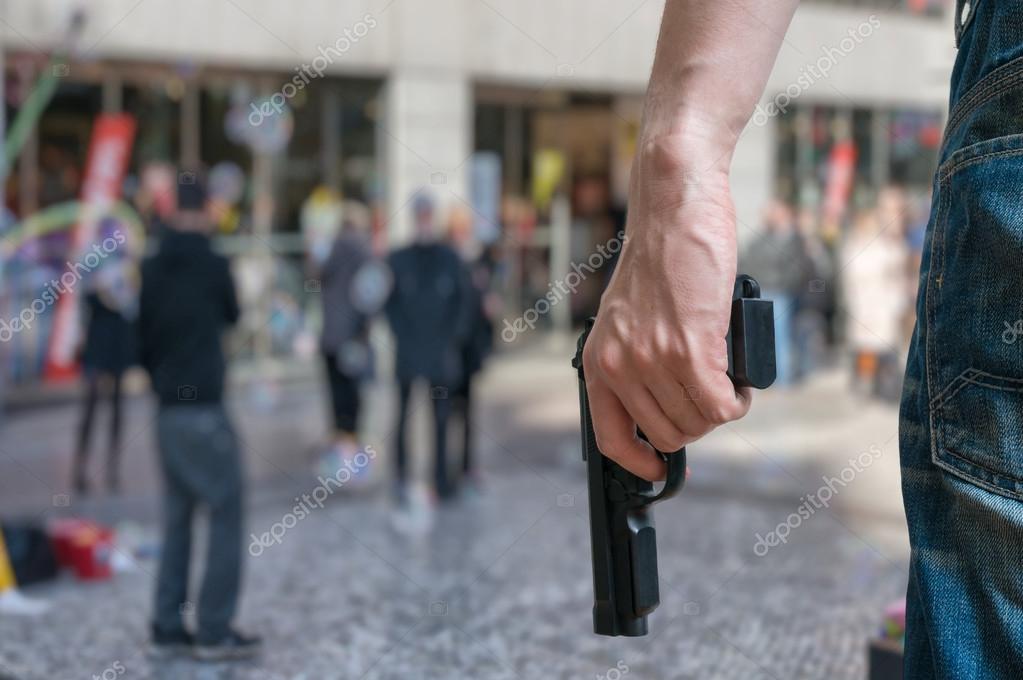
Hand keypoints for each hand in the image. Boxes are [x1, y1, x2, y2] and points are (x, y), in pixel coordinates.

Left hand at [582, 134, 751, 480]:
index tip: (658, 467)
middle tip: (712, 396)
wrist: (672, 208)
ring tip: (728, 381)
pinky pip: (720, 406)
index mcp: (598, 360)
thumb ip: (636, 359)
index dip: (638, 461)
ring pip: (698, 422)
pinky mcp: (690, 347)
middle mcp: (619, 365)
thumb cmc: (659, 258)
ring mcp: (653, 358)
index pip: (609, 438)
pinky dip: (739, 401)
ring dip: (722, 410)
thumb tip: (669, 404)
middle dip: (697, 424)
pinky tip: (740, 382)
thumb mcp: (628, 317)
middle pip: (667, 434)